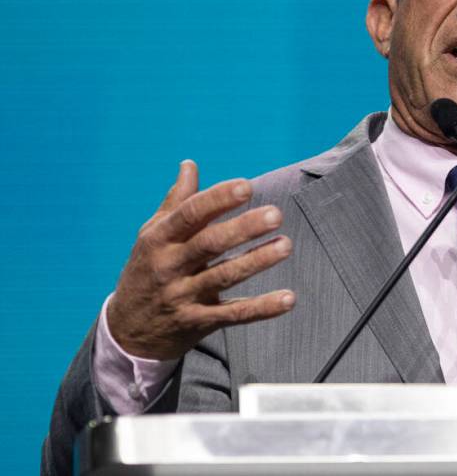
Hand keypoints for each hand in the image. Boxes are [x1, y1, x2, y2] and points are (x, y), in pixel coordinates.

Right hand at [106, 160, 295, 359]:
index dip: (217, 199)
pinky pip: (233, 314)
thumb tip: (189, 164)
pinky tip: (288, 298)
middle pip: (209, 244)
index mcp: (159, 239)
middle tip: (275, 214)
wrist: (127, 332)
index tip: (246, 186)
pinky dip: (262, 308)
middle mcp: (169, 266)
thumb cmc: (146, 271)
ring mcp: (183, 296)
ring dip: (256, 261)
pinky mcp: (198, 322)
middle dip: (243, 228)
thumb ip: (176, 201)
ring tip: (286, 245)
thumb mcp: (152, 235)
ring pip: (224, 276)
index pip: (189, 215)